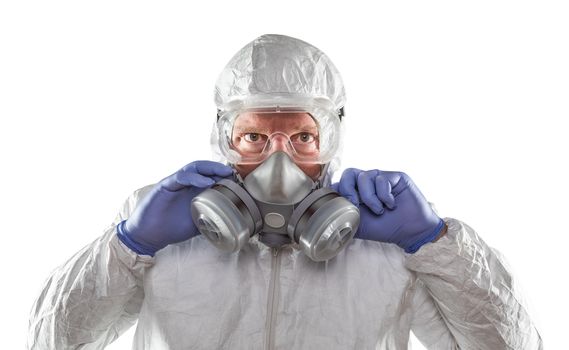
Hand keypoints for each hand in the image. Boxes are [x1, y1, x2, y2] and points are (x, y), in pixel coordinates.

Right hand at [117, 161, 233, 255]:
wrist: (148, 236)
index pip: (209, 176)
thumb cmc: (170, 228)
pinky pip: (180, 177)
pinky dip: (194, 178)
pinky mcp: (164, 186)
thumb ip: (211, 219)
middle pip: (203, 168)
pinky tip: (206, 183)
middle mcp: (184, 183)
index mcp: (192, 190)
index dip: (223, 176)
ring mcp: (174, 183)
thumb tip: (230, 224)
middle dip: (219, 168)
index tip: (237, 181)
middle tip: (232, 173)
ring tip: (223, 173)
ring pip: (193, 168)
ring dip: (209, 169)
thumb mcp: (197, 224)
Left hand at [332, 168, 444, 252]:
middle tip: (355, 204)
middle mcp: (367, 183)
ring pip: (364, 176)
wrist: (410, 231)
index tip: (343, 206)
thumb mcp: (359, 226)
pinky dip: (384, 195)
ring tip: (379, 210)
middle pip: (349, 173)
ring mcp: (381, 178)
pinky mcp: (395, 176)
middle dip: (349, 189)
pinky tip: (391, 205)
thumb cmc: (386, 229)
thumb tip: (327, 213)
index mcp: (356, 193)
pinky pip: (382, 179)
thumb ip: (343, 217)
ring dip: (370, 197)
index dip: (339, 192)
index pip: (341, 183)